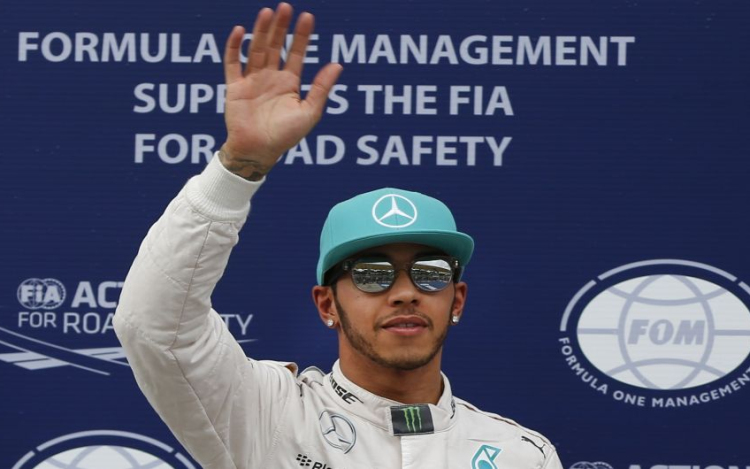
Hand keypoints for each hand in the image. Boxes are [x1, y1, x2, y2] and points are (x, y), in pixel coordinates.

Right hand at [220, 3, 342, 179]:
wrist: (259, 151)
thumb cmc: (286, 136)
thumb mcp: (309, 112)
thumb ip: (321, 88)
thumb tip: (338, 64)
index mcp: (289, 83)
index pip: (296, 53)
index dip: (301, 36)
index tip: (307, 17)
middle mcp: (270, 78)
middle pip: (276, 46)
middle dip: (281, 27)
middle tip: (286, 7)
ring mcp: (252, 80)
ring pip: (257, 49)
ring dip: (261, 31)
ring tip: (267, 12)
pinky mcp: (235, 87)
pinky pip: (233, 63)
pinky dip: (235, 47)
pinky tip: (240, 31)